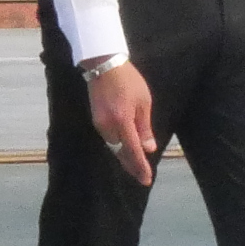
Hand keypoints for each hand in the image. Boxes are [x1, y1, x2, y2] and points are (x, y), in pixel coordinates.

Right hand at [84, 60, 157, 187]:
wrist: (103, 65)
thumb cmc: (129, 81)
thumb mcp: (143, 102)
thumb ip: (144, 127)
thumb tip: (148, 148)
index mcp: (123, 121)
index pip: (133, 150)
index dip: (140, 166)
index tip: (146, 179)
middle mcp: (108, 126)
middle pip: (121, 153)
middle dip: (132, 166)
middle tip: (142, 178)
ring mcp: (100, 124)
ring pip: (114, 147)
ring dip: (125, 157)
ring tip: (136, 166)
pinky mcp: (96, 120)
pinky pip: (109, 139)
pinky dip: (118, 147)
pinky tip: (125, 149)